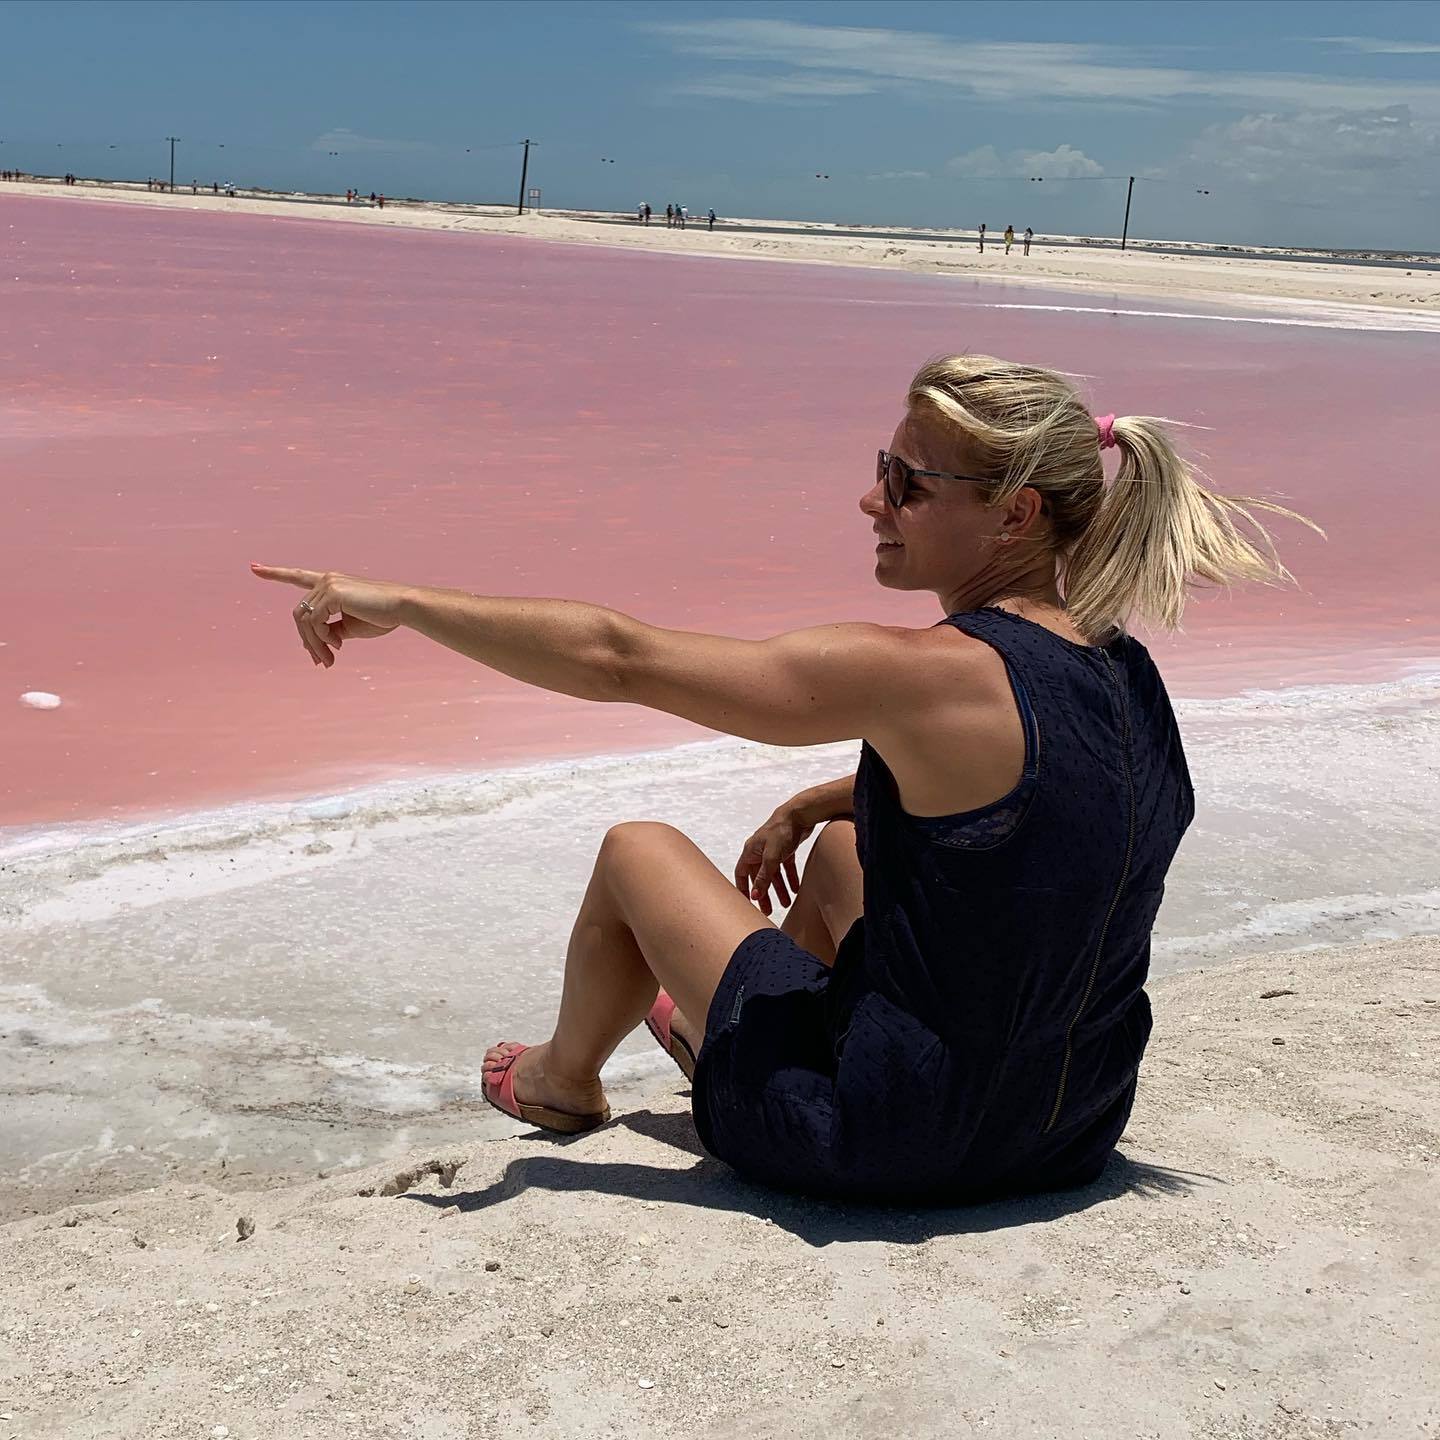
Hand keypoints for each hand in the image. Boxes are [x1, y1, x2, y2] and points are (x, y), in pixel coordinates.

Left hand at [250, 564, 406, 667]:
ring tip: (329, 660)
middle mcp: (326, 580)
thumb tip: (312, 644)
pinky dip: (322, 638)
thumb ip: (330, 630)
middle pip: (299, 614)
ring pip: (304, 620)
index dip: (275, 573)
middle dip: (307, 641)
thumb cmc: (383, 616)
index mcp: (331, 583)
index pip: (298, 576)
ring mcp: (328, 584)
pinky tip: (337, 645)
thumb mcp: (351, 627)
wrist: (403, 608)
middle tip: (322, 662)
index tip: (254, 568)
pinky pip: (315, 622)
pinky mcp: (332, 592)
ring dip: (314, 644)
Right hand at [734, 805, 815, 916]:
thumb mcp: (772, 857)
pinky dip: (790, 878)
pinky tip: (795, 889)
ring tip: (786, 903)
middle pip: (759, 877)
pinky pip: (786, 867)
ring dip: (779, 889)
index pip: (742, 873)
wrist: (800, 814)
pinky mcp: (786, 849)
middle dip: (764, 893)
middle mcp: (759, 851)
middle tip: (768, 910)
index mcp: (751, 851)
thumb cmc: (781, 830)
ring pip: (774, 874)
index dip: (743, 888)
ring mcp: (773, 850)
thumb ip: (764, 877)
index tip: (747, 903)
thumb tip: (755, 895)